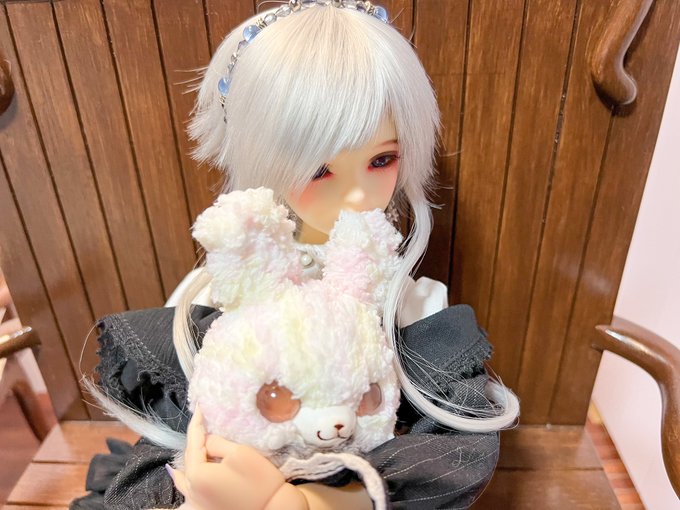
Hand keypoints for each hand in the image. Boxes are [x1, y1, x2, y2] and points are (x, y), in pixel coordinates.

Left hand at [169, 406, 307, 509]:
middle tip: (200, 421)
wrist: (272, 509)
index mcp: (197, 474)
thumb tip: (207, 441)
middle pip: (189, 458)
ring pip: (184, 476)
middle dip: (194, 439)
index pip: (194, 442)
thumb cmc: (258, 480)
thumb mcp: (239, 452)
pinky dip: (183, 479)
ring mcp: (197, 502)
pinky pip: (187, 490)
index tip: (199, 406)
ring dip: (186, 460)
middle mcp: (192, 489)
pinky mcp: (206, 508)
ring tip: (188, 446)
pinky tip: (180, 474)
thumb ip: (217, 442)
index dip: (197, 422)